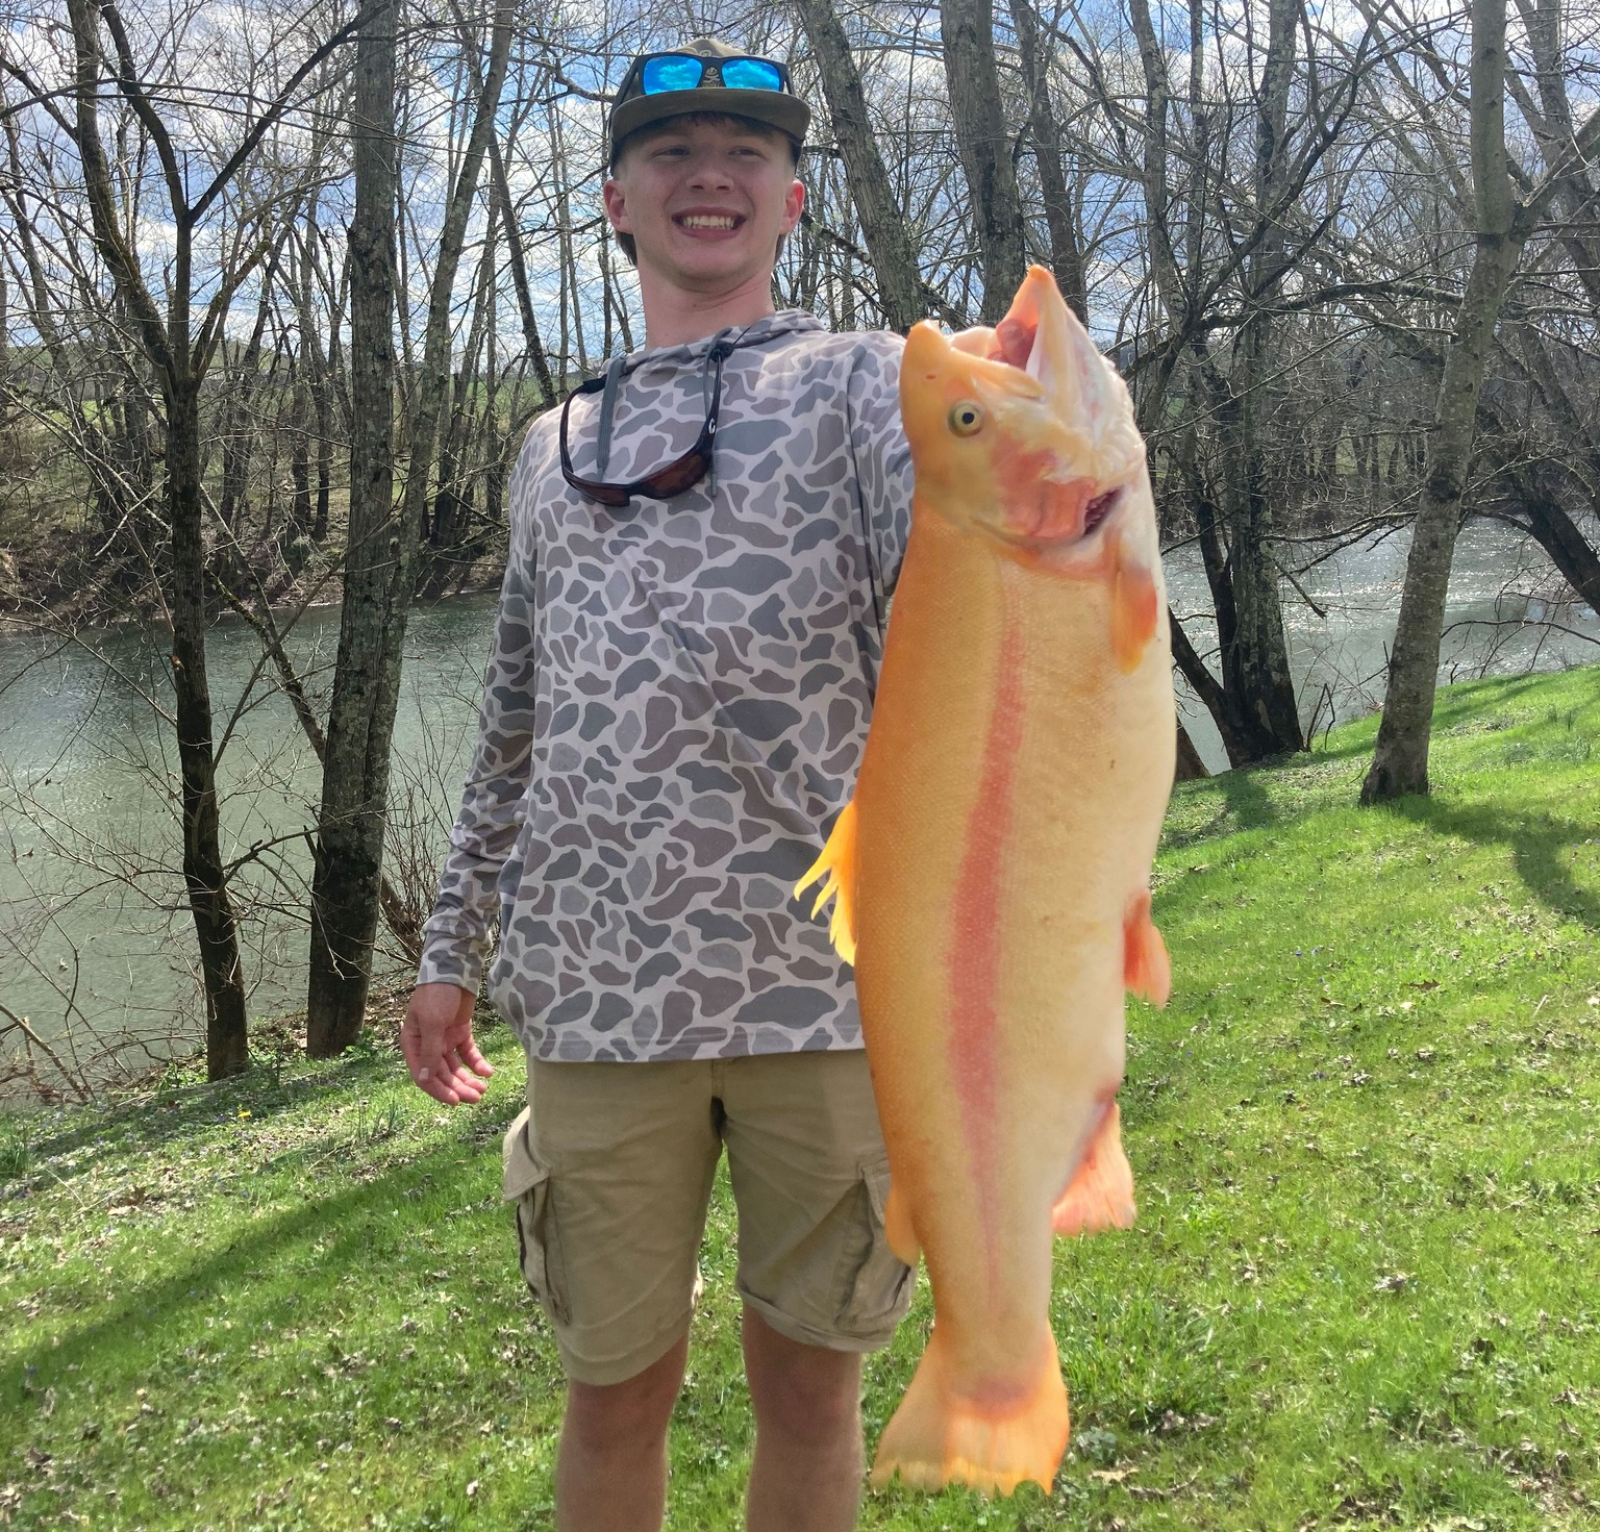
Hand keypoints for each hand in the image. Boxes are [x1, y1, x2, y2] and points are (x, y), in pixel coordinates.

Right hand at [401, 982, 494, 1104]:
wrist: (455, 969)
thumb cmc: (437, 994)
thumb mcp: (432, 1023)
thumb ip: (431, 1052)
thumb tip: (425, 1080)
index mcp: (413, 1044)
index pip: (424, 1076)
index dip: (439, 1090)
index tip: (455, 1100)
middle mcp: (427, 1045)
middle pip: (443, 1074)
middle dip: (458, 1087)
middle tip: (477, 1098)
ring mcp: (445, 1040)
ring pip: (456, 1068)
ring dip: (468, 1079)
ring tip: (483, 1089)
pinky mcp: (461, 1033)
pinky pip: (468, 1054)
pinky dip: (477, 1063)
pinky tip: (488, 1072)